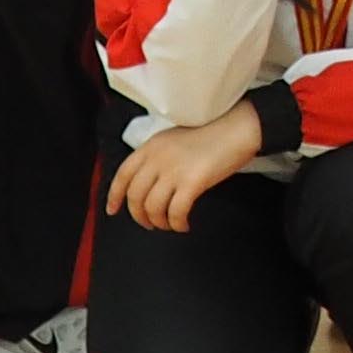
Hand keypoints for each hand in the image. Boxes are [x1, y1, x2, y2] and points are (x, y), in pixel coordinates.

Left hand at [106, 109, 268, 230]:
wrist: (239, 127)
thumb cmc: (212, 132)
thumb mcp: (174, 138)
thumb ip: (157, 157)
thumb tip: (148, 183)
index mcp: (151, 146)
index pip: (123, 175)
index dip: (114, 196)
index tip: (113, 210)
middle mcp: (158, 158)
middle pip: (135, 196)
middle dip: (140, 216)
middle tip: (150, 224)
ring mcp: (174, 170)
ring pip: (153, 208)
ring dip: (159, 223)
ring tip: (170, 225)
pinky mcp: (193, 182)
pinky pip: (176, 212)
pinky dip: (177, 223)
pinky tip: (184, 224)